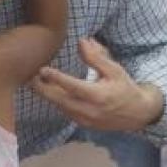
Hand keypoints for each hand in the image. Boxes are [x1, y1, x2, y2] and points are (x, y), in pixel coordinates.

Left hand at [30, 38, 163, 131]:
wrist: (137, 113)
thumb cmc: (125, 88)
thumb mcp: (114, 70)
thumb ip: (96, 57)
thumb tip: (82, 41)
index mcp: (98, 96)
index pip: (72, 86)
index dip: (56, 78)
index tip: (42, 69)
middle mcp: (89, 110)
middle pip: (59, 100)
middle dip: (43, 89)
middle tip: (30, 78)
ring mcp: (85, 120)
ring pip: (60, 107)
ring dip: (47, 95)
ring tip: (35, 83)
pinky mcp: (83, 124)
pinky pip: (65, 112)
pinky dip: (57, 102)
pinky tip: (49, 92)